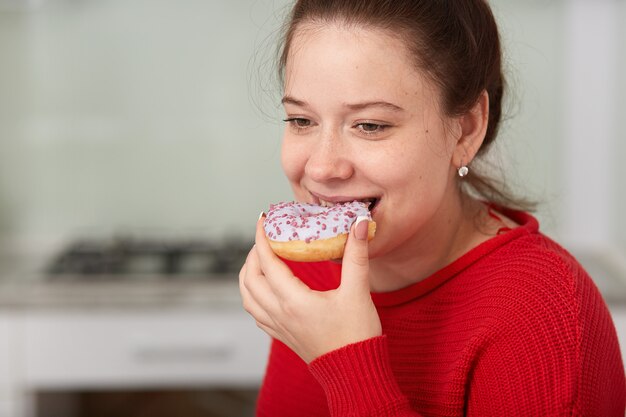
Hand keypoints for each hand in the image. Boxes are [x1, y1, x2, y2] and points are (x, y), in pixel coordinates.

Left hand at [239, 215, 381, 362]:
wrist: (354, 373)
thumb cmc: (356, 335)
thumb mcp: (358, 291)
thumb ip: (356, 255)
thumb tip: (358, 223)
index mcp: (293, 300)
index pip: (267, 262)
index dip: (262, 238)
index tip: (263, 220)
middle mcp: (279, 313)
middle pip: (250, 278)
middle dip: (253, 254)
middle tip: (265, 238)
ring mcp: (278, 327)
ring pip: (247, 297)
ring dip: (248, 275)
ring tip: (259, 259)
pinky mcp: (283, 336)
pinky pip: (256, 313)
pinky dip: (252, 296)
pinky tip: (264, 290)